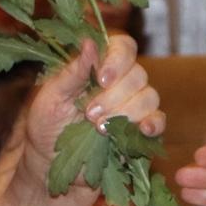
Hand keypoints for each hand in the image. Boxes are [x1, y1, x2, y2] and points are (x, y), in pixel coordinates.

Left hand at [18, 35, 163, 193]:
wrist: (50, 164)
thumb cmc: (46, 125)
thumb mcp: (52, 97)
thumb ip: (73, 72)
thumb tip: (90, 41)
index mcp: (99, 66)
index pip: (123, 47)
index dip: (118, 60)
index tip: (102, 79)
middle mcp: (120, 82)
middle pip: (137, 74)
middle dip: (115, 95)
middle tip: (89, 114)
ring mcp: (133, 106)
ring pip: (149, 97)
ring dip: (126, 112)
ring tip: (99, 128)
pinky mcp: (140, 131)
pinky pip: (159, 121)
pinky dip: (154, 123)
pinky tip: (143, 129)